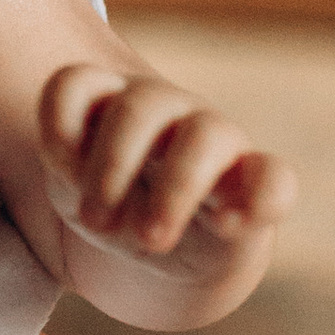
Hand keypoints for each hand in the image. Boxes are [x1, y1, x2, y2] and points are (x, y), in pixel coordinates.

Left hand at [39, 63, 295, 312]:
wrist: (162, 250)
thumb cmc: (113, 207)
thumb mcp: (77, 193)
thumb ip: (77, 179)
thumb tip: (98, 198)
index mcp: (110, 104)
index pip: (77, 84)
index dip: (58, 128)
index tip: (58, 176)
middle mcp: (166, 111)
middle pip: (138, 107)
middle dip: (110, 168)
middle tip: (95, 225)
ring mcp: (216, 143)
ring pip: (206, 133)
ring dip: (175, 188)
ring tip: (151, 240)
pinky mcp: (255, 185)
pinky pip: (276, 179)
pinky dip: (259, 199)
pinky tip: (230, 225)